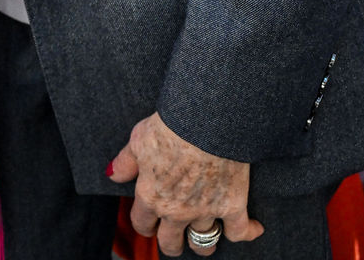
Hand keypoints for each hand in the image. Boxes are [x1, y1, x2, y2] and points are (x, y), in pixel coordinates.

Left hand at [109, 112, 263, 255]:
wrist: (206, 119)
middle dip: (171, 241)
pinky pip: (239, 233)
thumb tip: (114, 175)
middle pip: (171, 244)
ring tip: (204, 235)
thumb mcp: (139, 138)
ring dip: (203, 243)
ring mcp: (206, 211)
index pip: (142, 224)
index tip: (148, 220)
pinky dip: (246, 231)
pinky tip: (250, 227)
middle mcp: (177, 211)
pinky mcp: (233, 206)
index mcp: (151, 196)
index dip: (144, 223)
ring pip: (203, 244)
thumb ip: (126, 162)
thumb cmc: (170, 125)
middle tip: (174, 234)